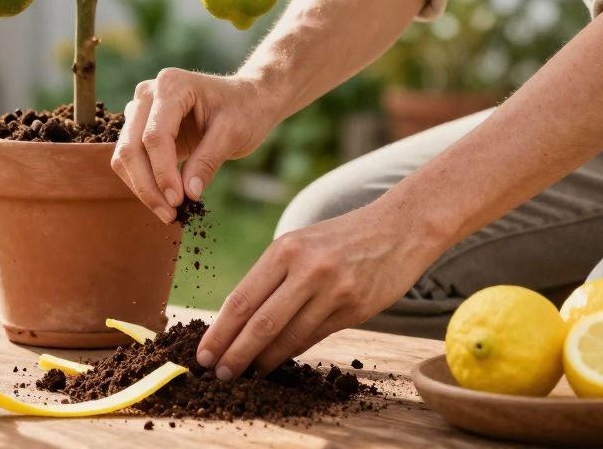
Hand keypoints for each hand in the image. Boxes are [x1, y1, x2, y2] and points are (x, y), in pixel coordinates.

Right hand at [111, 69, 279, 222]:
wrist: (246, 99)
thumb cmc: (244, 110)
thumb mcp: (233, 134)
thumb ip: (208, 162)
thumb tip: (187, 195)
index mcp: (171, 85)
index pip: (155, 136)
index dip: (163, 172)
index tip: (178, 202)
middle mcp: (148, 94)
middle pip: (132, 146)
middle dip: (147, 186)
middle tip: (170, 215)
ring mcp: (140, 109)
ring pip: (124, 155)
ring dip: (142, 188)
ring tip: (168, 213)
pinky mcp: (141, 128)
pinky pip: (131, 159)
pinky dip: (143, 182)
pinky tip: (164, 200)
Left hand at [195, 198, 440, 378]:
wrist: (399, 228)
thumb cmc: (341, 238)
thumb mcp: (301, 244)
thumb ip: (273, 278)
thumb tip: (238, 320)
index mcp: (286, 249)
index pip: (242, 299)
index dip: (220, 332)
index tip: (203, 353)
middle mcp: (307, 269)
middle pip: (260, 322)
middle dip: (234, 353)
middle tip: (216, 373)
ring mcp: (333, 291)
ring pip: (288, 336)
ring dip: (262, 360)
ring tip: (244, 374)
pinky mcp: (355, 309)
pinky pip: (314, 337)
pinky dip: (291, 353)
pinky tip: (276, 362)